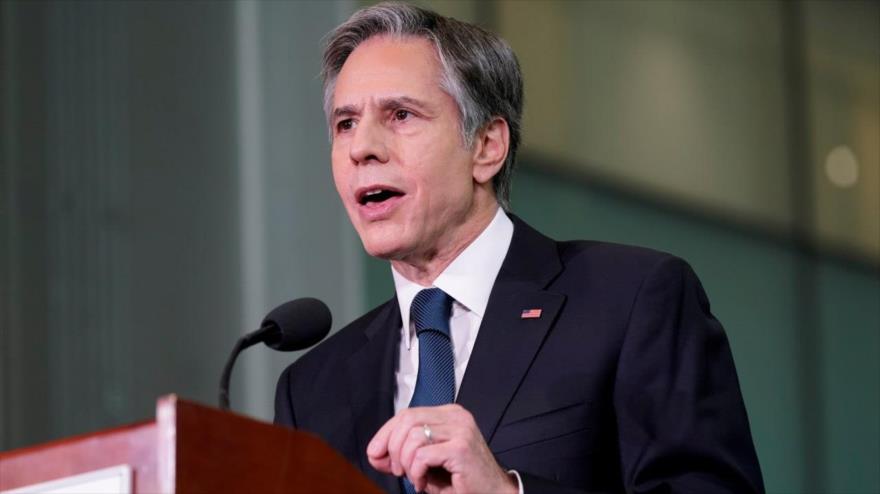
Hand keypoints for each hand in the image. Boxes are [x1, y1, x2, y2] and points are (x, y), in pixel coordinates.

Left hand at [366, 404, 517, 493]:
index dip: (385, 434)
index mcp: (448, 414)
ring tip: (415, 478)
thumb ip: (402, 455)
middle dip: (392, 447)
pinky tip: (423, 483)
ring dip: (406, 463)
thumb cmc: (461, 481)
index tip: (376, 454)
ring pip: (413, 436)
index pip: (407, 413)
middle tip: (398, 471)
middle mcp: (456, 416)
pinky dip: (416, 471)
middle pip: (407, 419)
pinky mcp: (461, 447)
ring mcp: (460, 429)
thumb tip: (375, 453)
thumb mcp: (426, 465)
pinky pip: (423, 455)